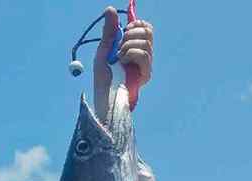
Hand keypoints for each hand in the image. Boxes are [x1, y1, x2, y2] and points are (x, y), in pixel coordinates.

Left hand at [93, 6, 153, 120]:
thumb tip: (111, 9)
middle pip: (148, 31)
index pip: (145, 28)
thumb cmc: (102, 80)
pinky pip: (144, 54)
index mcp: (134, 49)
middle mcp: (142, 56)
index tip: (124, 29)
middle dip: (132, 33)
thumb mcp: (103, 51)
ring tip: (119, 56)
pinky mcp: (146, 74)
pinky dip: (131, 53)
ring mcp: (145, 65)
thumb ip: (109, 32)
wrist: (104, 99)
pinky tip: (123, 62)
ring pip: (146, 42)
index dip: (137, 23)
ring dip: (129, 45)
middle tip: (120, 44)